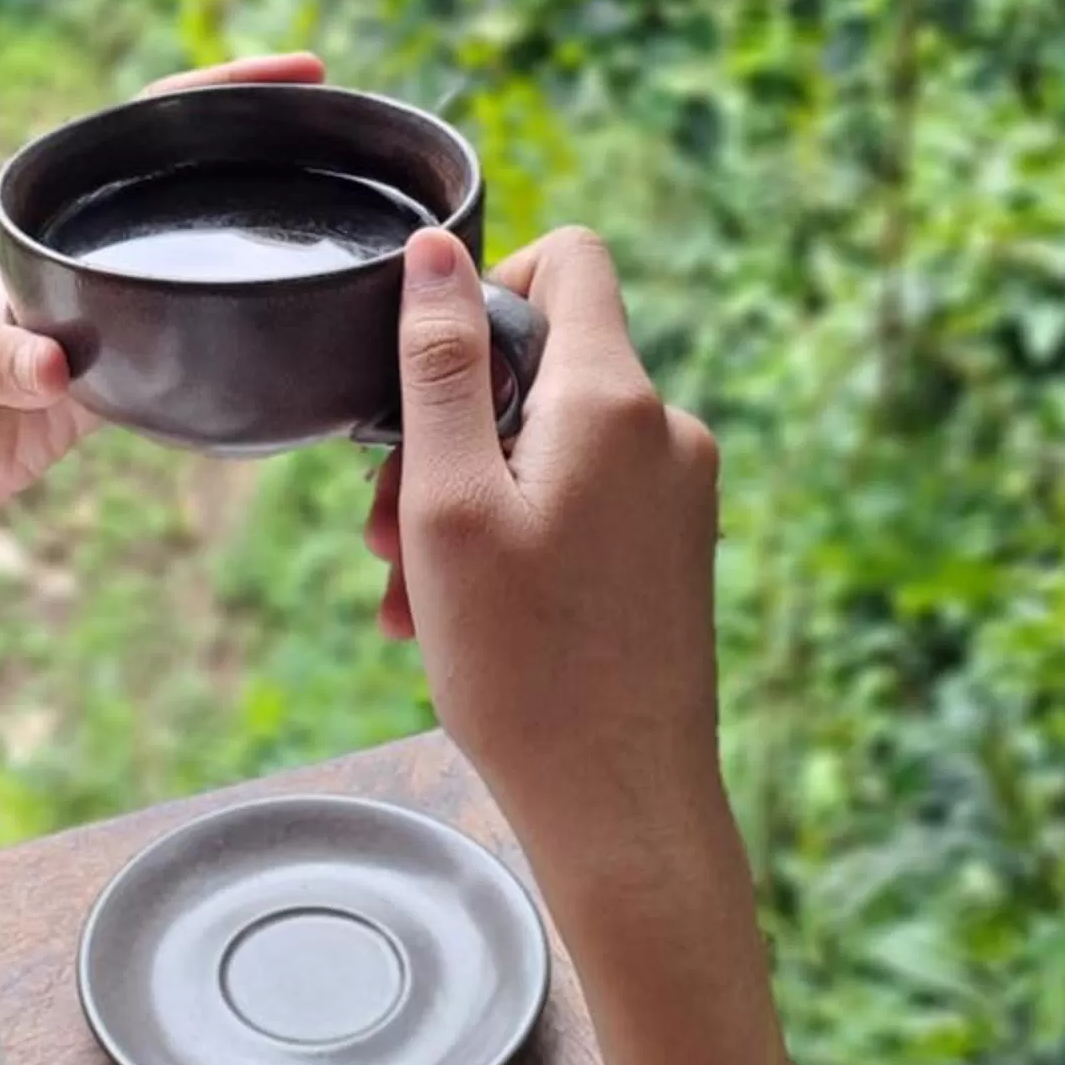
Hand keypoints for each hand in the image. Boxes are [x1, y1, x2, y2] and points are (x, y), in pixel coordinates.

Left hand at [0, 52, 326, 534]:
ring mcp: (118, 294)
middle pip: (185, 164)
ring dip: (260, 213)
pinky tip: (304, 300)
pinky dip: (250, 303)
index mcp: (42, 209)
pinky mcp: (135, 358)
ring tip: (348, 189)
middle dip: (257, 133)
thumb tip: (55, 364)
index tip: (288, 72)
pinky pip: (203, 319)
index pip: (136, 123)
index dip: (213, 89)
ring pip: (201, 234)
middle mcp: (88, 237)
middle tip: (339, 116)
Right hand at [366, 225, 727, 930]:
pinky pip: (575, 505)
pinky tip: (456, 620)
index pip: (570, 257)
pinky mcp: (671, 553)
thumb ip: (441, 364)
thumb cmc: (526, 666)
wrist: (623, 814)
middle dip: (449, 430)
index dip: (489, 284)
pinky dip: (509, 542)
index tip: (434, 369)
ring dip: (464, 503)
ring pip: (544, 447)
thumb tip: (437, 250)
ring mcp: (676, 496)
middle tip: (388, 529)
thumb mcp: (448, 501)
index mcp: (614, 399)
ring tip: (414, 594)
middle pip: (539, 367)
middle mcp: (665, 431)